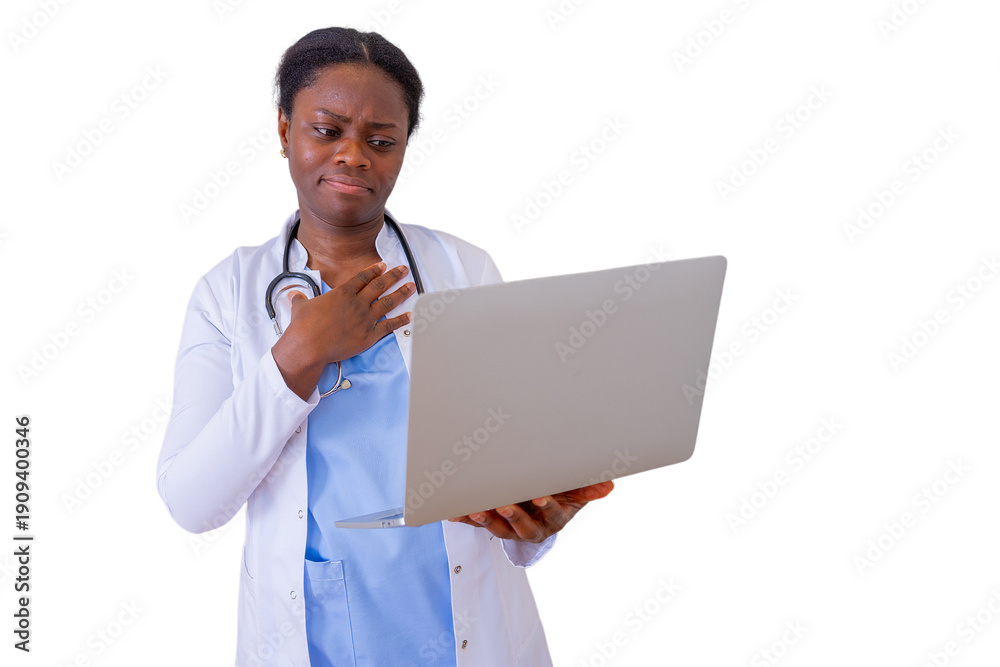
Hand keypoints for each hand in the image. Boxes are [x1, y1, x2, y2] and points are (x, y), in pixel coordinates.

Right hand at [272, 261, 413, 399]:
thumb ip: (301, 299)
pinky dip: (401, 321)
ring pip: (388, 302)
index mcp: (343, 293)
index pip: (362, 278)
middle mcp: (357, 303)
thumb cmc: (303, 327)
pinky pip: (389, 326)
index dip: (374, 270)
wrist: (309, 346)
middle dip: (393, 276)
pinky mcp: (369, 335)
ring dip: (402, 293)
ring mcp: (365, 319)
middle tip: (403, 269)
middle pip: (380, 285)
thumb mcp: (300, 308)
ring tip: (411, 286)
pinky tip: (410, 316)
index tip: (383, 265)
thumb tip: (294, 295)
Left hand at [448, 481, 613, 542]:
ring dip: (486, 519)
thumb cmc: (559, 496)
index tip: (541, 496)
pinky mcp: (490, 524)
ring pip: (496, 527)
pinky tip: (453, 512)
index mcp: (552, 520)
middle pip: (521, 526)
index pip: (552, 514)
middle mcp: (530, 528)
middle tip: (505, 505)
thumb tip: (609, 486)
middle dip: (513, 516)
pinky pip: (476, 524)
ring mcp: (508, 529)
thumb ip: (588, 488)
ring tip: (477, 509)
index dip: (547, 506)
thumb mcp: (575, 493)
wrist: (540, 510)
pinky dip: (465, 517)